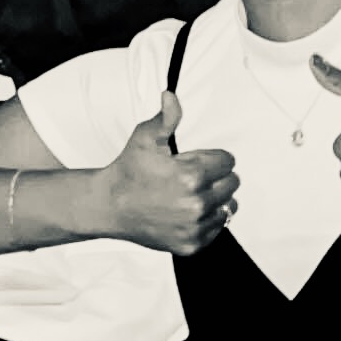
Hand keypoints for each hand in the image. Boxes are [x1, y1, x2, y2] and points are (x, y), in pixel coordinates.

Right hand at [92, 96, 236, 252]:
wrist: (108, 206)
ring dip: (215, 200)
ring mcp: (195, 226)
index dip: (212, 158)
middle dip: (216, 178)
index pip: (228, 161)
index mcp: (191, 175)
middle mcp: (197, 203)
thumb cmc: (128, 171)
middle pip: (232, 184)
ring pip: (228, 207)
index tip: (194, 161)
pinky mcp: (192, 243)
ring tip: (190, 195)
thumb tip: (171, 97)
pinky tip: (187, 213)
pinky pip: (217, 229)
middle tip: (191, 178)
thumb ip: (166, 118)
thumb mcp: (144, 138)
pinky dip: (207, 221)